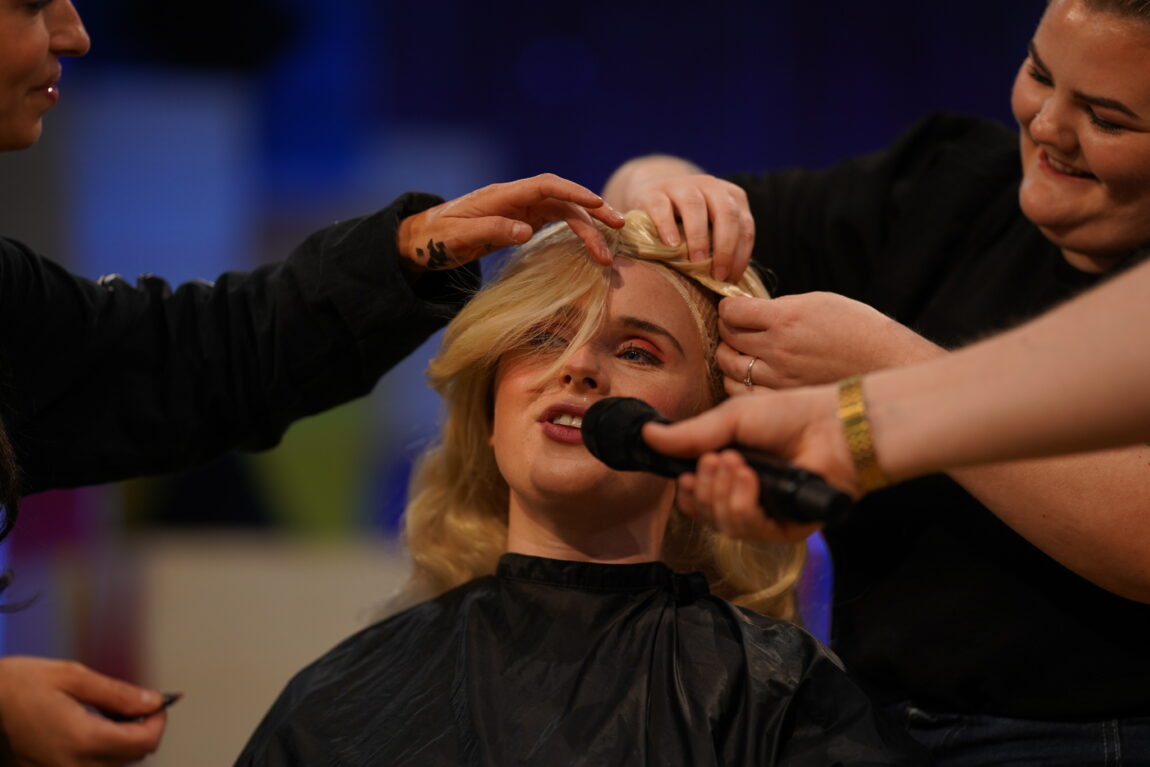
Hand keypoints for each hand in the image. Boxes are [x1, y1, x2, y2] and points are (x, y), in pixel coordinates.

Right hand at [0, 656, 166, 766]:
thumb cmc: (22, 684)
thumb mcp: (75, 677)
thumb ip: (119, 693)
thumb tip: (152, 701)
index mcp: (83, 740)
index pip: (144, 742)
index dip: (159, 720)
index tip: (159, 702)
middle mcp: (73, 765)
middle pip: (133, 756)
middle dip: (143, 728)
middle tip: (136, 702)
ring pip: (115, 763)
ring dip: (124, 739)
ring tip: (110, 711)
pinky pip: (93, 766)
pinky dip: (103, 748)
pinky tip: (94, 725)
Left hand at [397, 173, 623, 271]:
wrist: (422, 240)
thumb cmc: (436, 239)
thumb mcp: (458, 238)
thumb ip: (492, 231)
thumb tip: (526, 231)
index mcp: (502, 195)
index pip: (546, 186)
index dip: (574, 192)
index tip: (597, 204)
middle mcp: (517, 198)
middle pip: (562, 199)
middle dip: (592, 212)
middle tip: (618, 229)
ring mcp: (521, 209)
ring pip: (563, 212)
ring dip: (588, 228)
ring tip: (606, 253)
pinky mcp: (522, 221)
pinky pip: (555, 222)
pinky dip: (575, 231)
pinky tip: (591, 245)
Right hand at [601, 156, 752, 281]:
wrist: (653, 195)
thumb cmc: (687, 224)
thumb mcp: (711, 229)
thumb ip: (722, 247)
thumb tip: (731, 286)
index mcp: (731, 197)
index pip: (744, 225)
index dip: (741, 255)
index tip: (731, 280)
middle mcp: (710, 186)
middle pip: (726, 213)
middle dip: (725, 247)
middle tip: (717, 275)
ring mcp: (681, 186)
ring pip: (695, 206)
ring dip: (698, 237)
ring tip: (695, 262)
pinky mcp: (654, 193)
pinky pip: (662, 207)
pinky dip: (667, 227)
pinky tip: (671, 246)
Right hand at [643, 387, 857, 539]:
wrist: (833, 425)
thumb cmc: (789, 416)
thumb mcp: (731, 419)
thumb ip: (691, 435)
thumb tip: (647, 434)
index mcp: (732, 474)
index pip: (696, 498)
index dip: (686, 493)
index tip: (683, 476)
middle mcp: (748, 498)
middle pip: (705, 514)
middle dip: (704, 488)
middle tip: (715, 459)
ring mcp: (767, 515)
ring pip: (724, 524)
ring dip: (722, 494)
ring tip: (736, 463)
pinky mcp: (787, 529)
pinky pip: (751, 530)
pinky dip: (743, 503)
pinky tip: (748, 479)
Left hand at [719, 292, 942, 393]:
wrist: (886, 362)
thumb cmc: (857, 328)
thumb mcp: (819, 302)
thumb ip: (781, 307)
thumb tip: (751, 311)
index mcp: (785, 319)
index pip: (732, 312)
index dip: (727, 307)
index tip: (732, 308)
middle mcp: (778, 349)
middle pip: (727, 339)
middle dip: (725, 330)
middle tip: (733, 329)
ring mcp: (780, 377)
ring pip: (730, 368)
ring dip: (727, 357)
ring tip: (737, 352)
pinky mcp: (785, 398)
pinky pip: (743, 394)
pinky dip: (736, 384)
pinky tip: (744, 377)